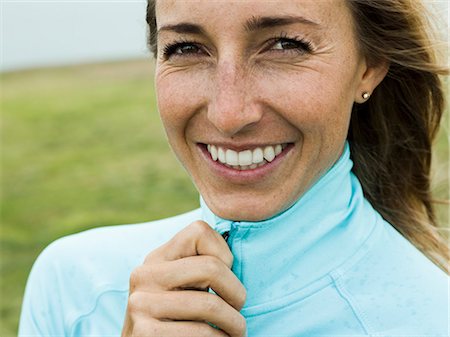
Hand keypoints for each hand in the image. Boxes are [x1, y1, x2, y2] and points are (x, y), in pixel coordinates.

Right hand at [121, 220, 246, 336]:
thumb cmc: (179, 320)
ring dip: (234, 323)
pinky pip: (200, 333)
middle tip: (239, 310)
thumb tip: (235, 249)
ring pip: (210, 305)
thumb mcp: (184, 287)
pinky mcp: (144, 332)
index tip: (227, 278)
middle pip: (211, 267)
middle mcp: (144, 275)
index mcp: (157, 258)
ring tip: (237, 331)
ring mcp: (140, 304)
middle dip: (237, 293)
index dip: (224, 253)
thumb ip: (199, 268)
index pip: (199, 231)